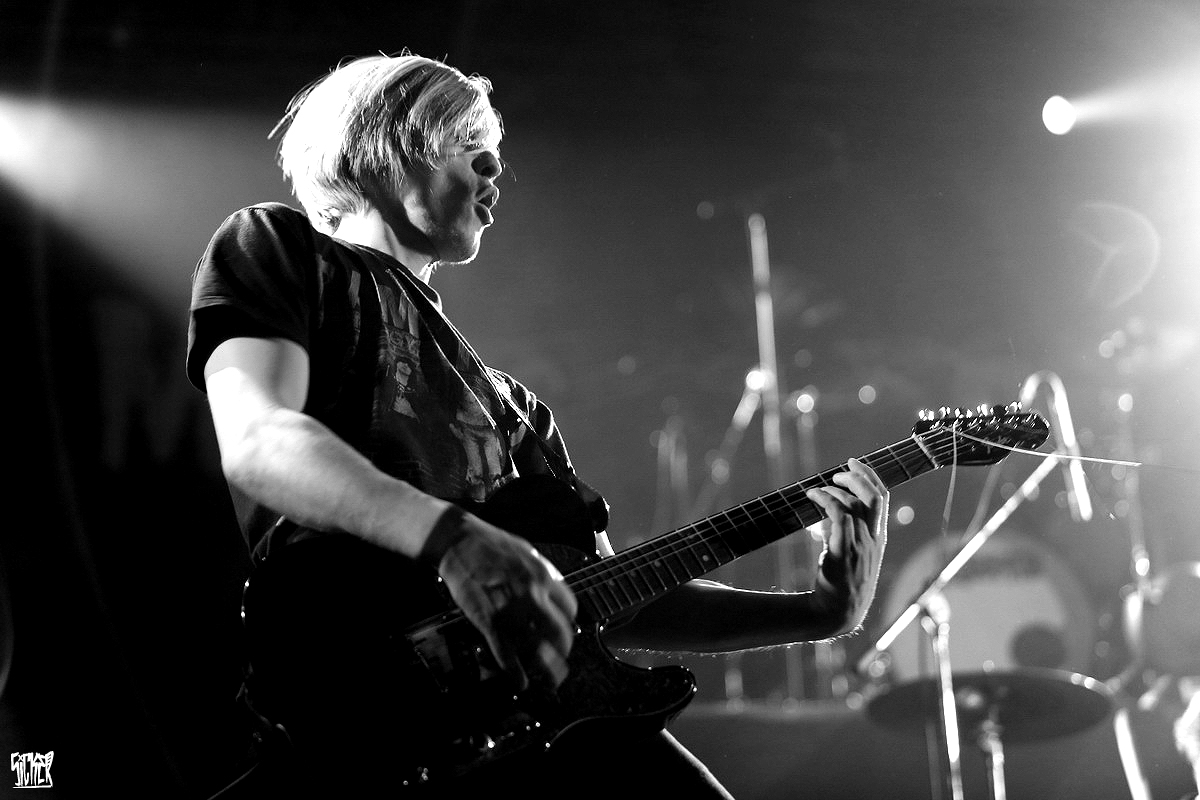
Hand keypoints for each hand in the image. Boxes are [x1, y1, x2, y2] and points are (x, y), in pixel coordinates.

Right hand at [433, 514, 577, 691]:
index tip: (565, 630)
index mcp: (544, 576)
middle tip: (562, 661)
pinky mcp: (486, 619)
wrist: (458, 539)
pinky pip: (505, 651)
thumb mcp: (527, 552)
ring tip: (552, 681)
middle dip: (564, 651)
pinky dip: (514, 671)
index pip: (570, 608)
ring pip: (536, 647)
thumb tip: (554, 589)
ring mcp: (510, 608)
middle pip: (559, 632)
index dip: (569, 623)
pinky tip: (521, 682)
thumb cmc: (490, 544)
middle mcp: (532, 594)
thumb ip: (542, 573)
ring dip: (547, 669)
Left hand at [804, 458, 887, 628]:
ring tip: (817, 490)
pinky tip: (812, 497)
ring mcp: (860, 546)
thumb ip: (843, 533)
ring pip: (853, 504)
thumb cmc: (841, 584)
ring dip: (834, 490)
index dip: (870, 476)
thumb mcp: (849, 554)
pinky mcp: (844, 551)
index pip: (882, 499)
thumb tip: (826, 514)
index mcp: (878, 538)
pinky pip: (838, 516)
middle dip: (858, 476)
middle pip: (875, 496)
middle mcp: (873, 540)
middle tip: (838, 472)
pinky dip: (826, 500)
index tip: (854, 462)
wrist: (837, 613)